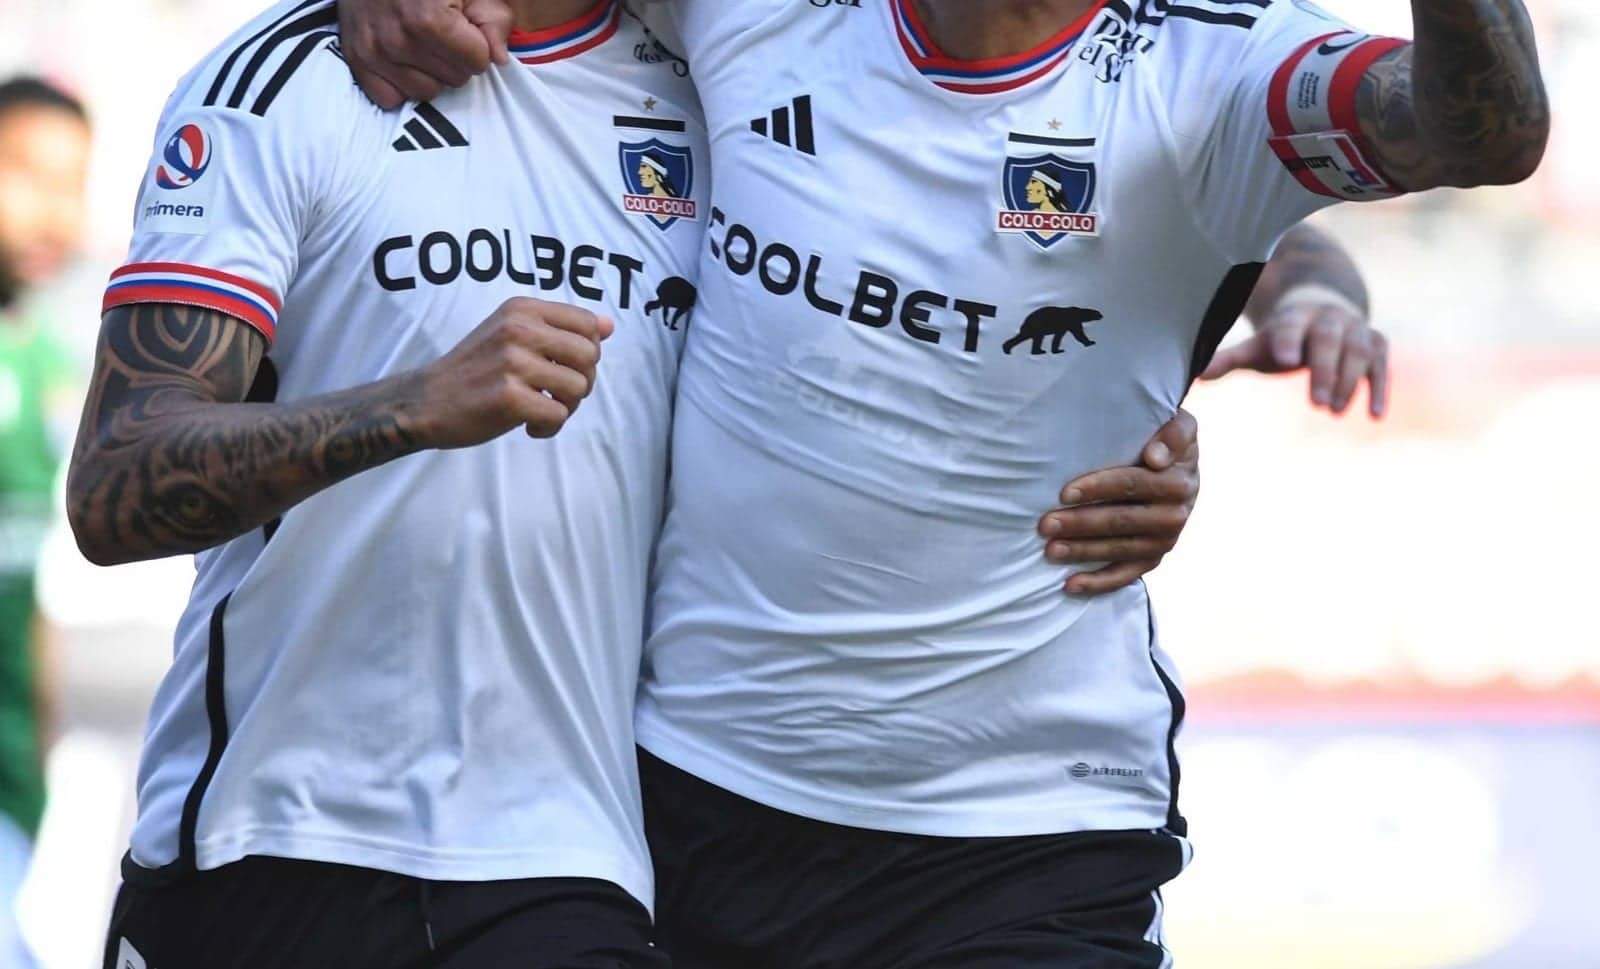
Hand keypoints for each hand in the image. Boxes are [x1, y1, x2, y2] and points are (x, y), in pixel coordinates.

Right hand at [339, 0, 512, 107]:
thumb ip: (492, 18)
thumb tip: (499, 58)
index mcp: (428, 19)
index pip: (478, 61)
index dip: (477, 44)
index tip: (465, 27)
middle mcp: (398, 40)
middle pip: (455, 79)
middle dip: (456, 59)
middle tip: (443, 33)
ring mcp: (374, 52)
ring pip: (427, 92)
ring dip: (431, 74)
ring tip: (423, 45)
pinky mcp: (356, 60)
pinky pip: (391, 98)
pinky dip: (401, 84)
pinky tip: (403, 60)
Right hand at [416, 298, 611, 447]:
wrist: (427, 401)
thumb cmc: (475, 369)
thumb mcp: (512, 333)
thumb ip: (559, 328)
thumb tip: (609, 325)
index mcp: (522, 309)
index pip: (588, 324)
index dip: (588, 351)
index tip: (565, 366)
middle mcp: (518, 330)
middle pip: (590, 356)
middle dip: (582, 382)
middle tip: (556, 394)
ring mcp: (513, 363)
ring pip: (579, 387)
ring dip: (567, 407)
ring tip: (542, 410)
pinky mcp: (509, 398)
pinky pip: (558, 415)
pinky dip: (549, 427)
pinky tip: (529, 425)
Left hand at [1038, 410, 1198, 595]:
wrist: (1185, 474)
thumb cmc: (1168, 444)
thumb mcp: (1182, 428)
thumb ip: (1174, 434)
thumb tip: (1155, 457)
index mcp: (1177, 482)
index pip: (1132, 484)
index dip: (1098, 488)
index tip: (1065, 493)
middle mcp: (1174, 515)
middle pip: (1120, 520)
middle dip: (1080, 523)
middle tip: (1045, 525)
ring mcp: (1163, 541)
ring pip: (1119, 549)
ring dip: (1083, 552)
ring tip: (1050, 551)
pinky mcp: (1152, 559)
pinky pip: (1124, 575)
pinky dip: (1097, 583)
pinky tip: (1069, 585)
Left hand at [1201, 299, 1388, 417]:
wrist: (1323, 309)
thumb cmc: (1283, 338)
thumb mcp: (1257, 347)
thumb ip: (1229, 359)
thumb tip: (1194, 376)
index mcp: (1294, 317)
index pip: (1291, 326)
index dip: (1289, 340)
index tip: (1285, 360)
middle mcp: (1328, 318)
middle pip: (1329, 340)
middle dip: (1324, 371)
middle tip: (1317, 404)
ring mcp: (1356, 328)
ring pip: (1358, 350)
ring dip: (1349, 381)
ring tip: (1334, 411)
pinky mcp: (1376, 343)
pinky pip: (1381, 364)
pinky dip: (1379, 388)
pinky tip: (1375, 415)